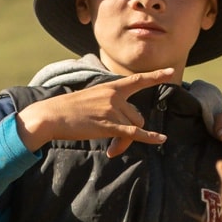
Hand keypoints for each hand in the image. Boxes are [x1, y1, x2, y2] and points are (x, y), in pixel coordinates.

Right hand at [17, 70, 173, 158]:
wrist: (51, 116)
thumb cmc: (67, 110)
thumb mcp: (90, 98)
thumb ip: (108, 105)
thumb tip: (121, 123)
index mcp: (110, 87)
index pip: (137, 80)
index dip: (156, 76)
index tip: (170, 71)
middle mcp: (114, 97)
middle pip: (137, 116)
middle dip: (131, 130)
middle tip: (116, 144)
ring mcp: (112, 110)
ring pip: (133, 128)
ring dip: (125, 142)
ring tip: (112, 149)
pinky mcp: (108, 125)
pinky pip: (134, 132)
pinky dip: (150, 137)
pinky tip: (161, 139)